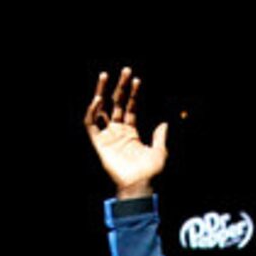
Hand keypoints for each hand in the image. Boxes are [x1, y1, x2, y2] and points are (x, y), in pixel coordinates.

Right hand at [84, 67, 167, 196]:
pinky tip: (98, 100)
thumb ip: (160, 136)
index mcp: (131, 133)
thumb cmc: (150, 172)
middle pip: (116, 104)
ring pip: (100, 110)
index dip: (133, 94)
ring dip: (101, 92)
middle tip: (125, 70)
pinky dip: (92, 112)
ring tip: (105, 75)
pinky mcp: (99, 144)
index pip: (130, 107)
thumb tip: (165, 123)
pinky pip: (91, 124)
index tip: (137, 80)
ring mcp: (108, 137)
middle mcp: (118, 132)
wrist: (140, 185)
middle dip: (119, 86)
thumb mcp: (160, 151)